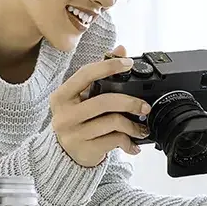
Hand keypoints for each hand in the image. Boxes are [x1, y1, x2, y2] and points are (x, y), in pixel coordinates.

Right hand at [50, 45, 150, 166]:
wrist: (65, 155)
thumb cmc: (77, 120)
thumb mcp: (82, 97)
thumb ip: (99, 74)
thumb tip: (120, 50)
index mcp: (61, 96)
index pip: (85, 74)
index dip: (108, 66)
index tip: (128, 64)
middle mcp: (64, 115)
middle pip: (104, 101)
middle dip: (130, 102)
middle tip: (144, 107)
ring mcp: (73, 134)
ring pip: (112, 122)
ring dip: (133, 125)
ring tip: (141, 127)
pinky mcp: (84, 150)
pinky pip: (114, 140)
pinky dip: (128, 141)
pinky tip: (133, 142)